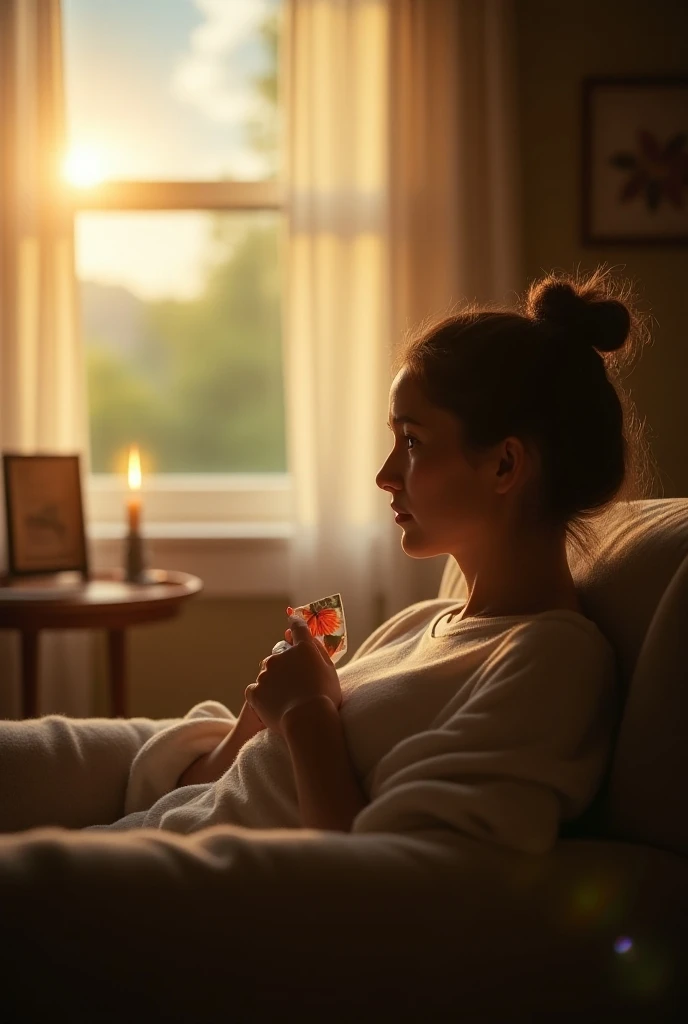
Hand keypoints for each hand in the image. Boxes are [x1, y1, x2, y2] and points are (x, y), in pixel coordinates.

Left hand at [245, 616, 341, 732]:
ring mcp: (265, 673)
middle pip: (279, 656)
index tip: (291, 618)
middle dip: (285, 667)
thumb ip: (319, 651)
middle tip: (295, 686)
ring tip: (286, 702)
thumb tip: (310, 639)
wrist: (308, 721)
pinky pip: (255, 690)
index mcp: (302, 649)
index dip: (295, 622)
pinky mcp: (255, 691)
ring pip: (267, 674)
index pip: (297, 628)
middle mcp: (281, 656)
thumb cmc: (325, 697)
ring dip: (274, 683)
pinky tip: (272, 706)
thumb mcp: (330, 671)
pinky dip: (261, 697)